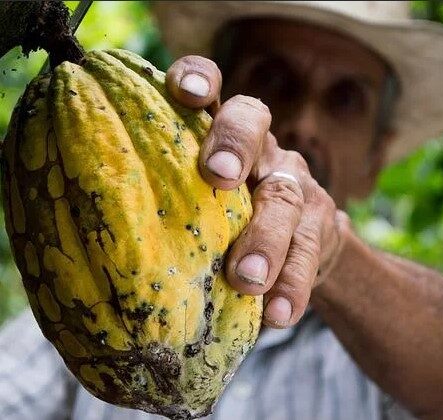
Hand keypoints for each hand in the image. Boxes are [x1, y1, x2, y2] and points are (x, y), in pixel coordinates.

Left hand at [166, 56, 348, 327]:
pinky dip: (293, 284)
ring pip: (286, 196)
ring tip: (247, 280)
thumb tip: (95, 242)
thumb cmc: (225, 227)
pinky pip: (311, 251)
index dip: (199, 78)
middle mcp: (261, 149)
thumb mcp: (196, 207)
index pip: (213, 88)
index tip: (184, 92)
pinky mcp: (322, 225)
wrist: (297, 252)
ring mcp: (296, 184)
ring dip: (266, 238)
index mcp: (220, 135)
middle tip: (218, 176)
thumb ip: (167, 204)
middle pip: (253, 123)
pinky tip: (278, 314)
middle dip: (235, 145)